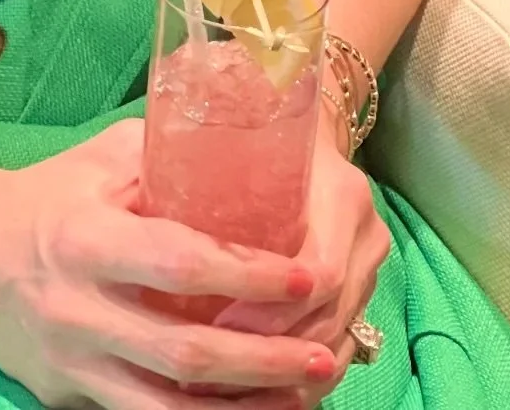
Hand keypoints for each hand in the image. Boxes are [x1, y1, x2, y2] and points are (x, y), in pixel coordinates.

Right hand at [0, 119, 336, 408]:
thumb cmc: (49, 193)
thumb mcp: (103, 160)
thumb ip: (170, 157)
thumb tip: (249, 143)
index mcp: (91, 240)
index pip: (180, 263)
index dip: (246, 276)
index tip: (304, 276)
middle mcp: (80, 310)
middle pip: (183, 353)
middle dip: (262, 362)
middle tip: (325, 355)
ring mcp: (73, 362)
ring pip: (165, 406)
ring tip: (303, 400)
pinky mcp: (68, 395)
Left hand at [216, 122, 392, 401]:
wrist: (305, 127)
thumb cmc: (259, 134)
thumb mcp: (234, 142)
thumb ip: (194, 170)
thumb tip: (138, 217)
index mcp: (342, 194)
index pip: (319, 274)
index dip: (266, 311)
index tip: (209, 325)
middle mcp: (367, 231)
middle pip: (327, 317)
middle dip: (268, 354)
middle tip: (205, 372)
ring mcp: (371, 263)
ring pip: (336, 342)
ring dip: (282, 376)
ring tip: (222, 391)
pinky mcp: (365, 286)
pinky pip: (343, 348)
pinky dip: (302, 380)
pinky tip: (259, 396)